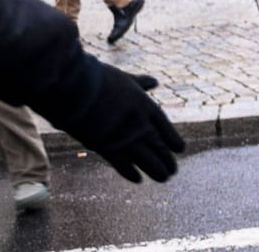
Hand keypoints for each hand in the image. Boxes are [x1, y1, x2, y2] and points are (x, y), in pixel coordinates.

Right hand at [67, 66, 185, 182]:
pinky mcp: (106, 148)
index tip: (180, 149)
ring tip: (164, 178)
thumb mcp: (126, 79)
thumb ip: (141, 83)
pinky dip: (130, 173)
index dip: (173, 139)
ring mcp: (124, 137)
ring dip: (156, 170)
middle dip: (166, 160)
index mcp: (146, 106)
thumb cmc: (99, 80)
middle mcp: (139, 124)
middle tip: (173, 171)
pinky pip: (122, 164)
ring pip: (145, 159)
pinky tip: (138, 179)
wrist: (78, 89)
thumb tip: (155, 81)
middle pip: (158, 146)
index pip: (164, 127)